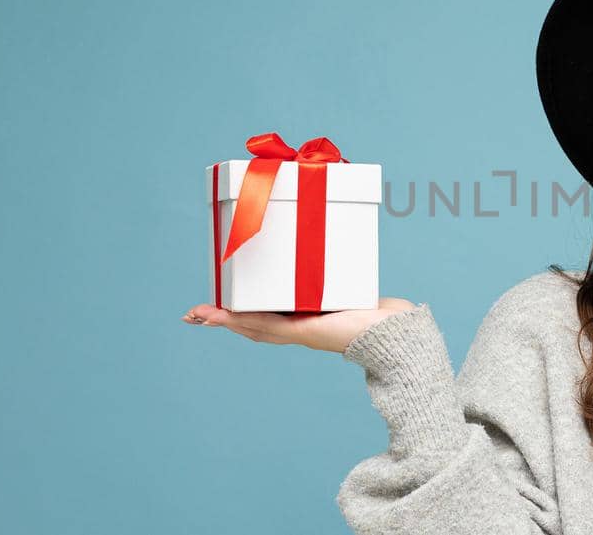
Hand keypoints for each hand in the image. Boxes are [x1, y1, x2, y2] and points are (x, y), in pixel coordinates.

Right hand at [181, 297, 420, 353]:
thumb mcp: (354, 291)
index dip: (241, 313)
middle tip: (193, 314)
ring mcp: (300, 333)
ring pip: (254, 326)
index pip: (267, 318)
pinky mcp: (306, 332)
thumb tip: (340, 253)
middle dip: (222, 319)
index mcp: (307, 321)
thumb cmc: (384, 317)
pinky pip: (269, 324)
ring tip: (197, 315)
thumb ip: (341, 278)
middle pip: (252, 325)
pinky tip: (225, 316)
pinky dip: (244, 320)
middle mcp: (300, 331)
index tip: (219, 307)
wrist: (398, 338)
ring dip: (224, 320)